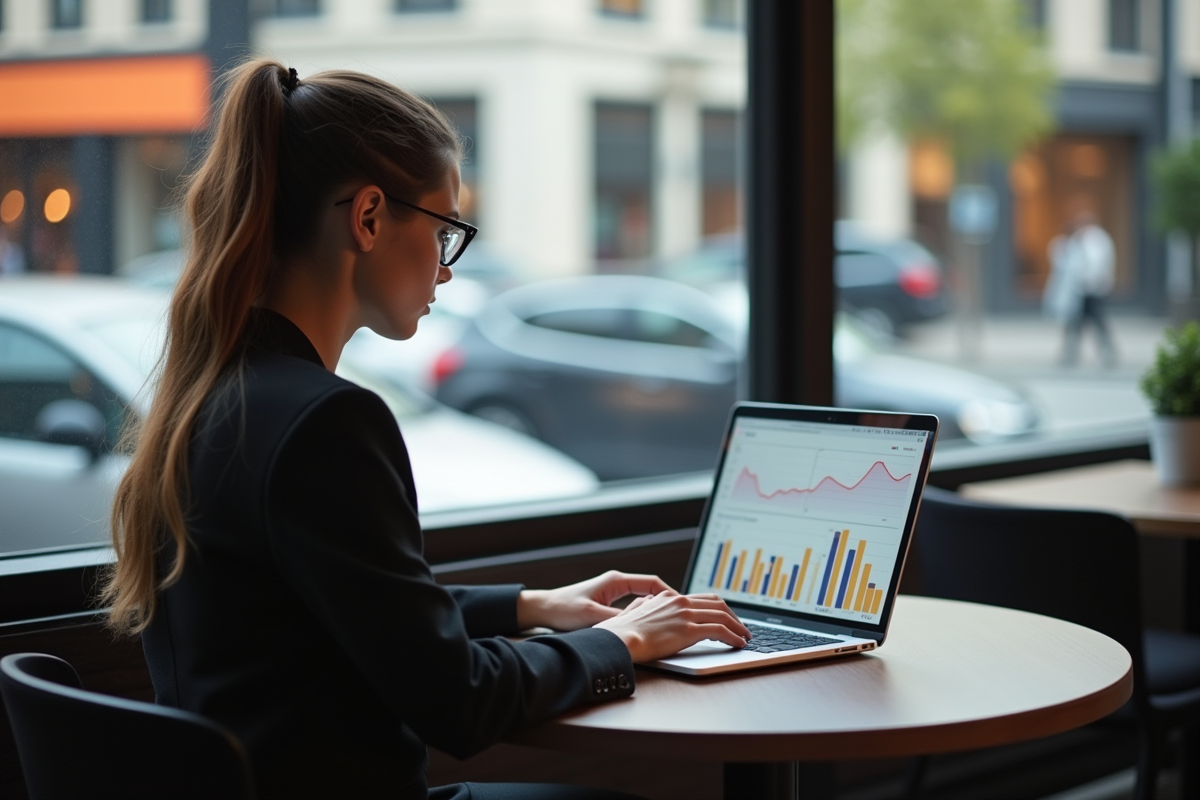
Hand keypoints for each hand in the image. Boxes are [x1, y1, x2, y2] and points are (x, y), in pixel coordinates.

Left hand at [516, 570, 674, 631]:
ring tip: (670, 622)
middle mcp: (616, 584)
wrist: (542, 609)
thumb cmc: (563, 609)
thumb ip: (616, 620)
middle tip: (682, 615)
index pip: (652, 583)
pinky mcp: (606, 603)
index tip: (682, 605)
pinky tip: (647, 627)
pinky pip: (632, 607)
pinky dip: (642, 615)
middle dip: (667, 602)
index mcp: (616, 581)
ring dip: (655, 609)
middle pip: (651, 590)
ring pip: (642, 599)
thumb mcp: (592, 616)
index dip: (670, 594)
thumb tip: (638, 627)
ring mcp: (612, 593)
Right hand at [594, 592, 750, 662]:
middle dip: (733, 616)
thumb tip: (649, 601)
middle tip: (741, 627)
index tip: (727, 617)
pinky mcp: (689, 630)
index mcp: (669, 598)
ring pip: (723, 616)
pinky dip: (733, 637)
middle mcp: (680, 602)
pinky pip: (720, 631)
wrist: (619, 639)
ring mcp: (685, 615)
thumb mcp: (635, 610)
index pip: (703, 598)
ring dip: (738, 627)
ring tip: (744, 637)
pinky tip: (738, 644)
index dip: (720, 608)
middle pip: (718, 604)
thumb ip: (646, 604)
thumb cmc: (623, 631)